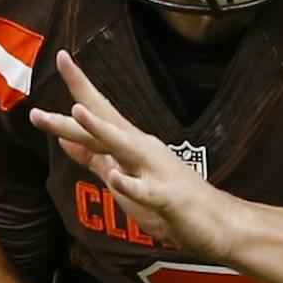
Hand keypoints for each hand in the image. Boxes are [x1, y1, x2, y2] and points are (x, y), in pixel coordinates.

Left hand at [33, 50, 241, 258]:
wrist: (221, 225)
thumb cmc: (169, 203)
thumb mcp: (122, 179)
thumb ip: (94, 159)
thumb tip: (64, 138)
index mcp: (131, 146)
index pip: (99, 111)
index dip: (79, 86)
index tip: (61, 56)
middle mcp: (143, 151)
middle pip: (105, 122)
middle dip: (81, 96)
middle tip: (61, 61)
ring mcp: (157, 173)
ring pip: (125, 147)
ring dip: (101, 130)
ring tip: (78, 112)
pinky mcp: (168, 199)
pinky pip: (148, 193)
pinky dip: (131, 186)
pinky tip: (117, 178)